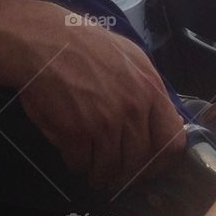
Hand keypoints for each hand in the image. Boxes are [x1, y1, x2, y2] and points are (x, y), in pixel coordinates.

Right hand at [16, 20, 185, 189]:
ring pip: (110, 170)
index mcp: (150, 89)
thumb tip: (157, 119)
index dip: (160, 159)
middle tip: (114, 170)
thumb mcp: (130, 57)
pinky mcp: (76, 133)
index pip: (171, 142)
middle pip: (139, 162)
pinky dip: (76, 164)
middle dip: (125, 171)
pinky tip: (73, 153)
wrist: (44, 40)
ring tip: (93, 169)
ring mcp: (104, 123)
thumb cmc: (84, 44)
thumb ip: (147, 89)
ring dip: (100, 174)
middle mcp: (132, 109)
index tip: (148, 163)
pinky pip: (80, 164)